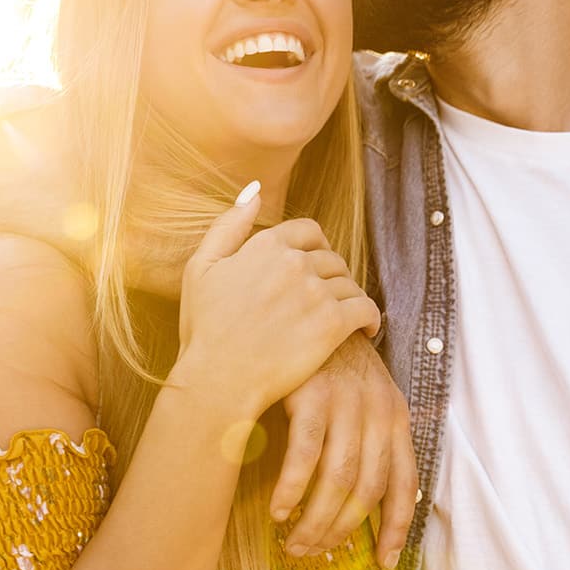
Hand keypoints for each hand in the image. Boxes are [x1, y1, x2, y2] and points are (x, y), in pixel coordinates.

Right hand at [174, 184, 382, 425]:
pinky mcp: (333, 324)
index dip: (315, 247)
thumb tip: (254, 191)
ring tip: (342, 316)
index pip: (309, 231)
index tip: (313, 267)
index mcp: (266, 245)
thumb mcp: (200, 268)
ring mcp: (316, 292)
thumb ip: (228, 226)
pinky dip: (369, 319)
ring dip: (348, 298)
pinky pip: (366, 309)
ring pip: (350, 283)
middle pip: (332, 258)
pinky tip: (363, 330)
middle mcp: (294, 262)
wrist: (217, 379)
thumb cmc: (204, 329)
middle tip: (326, 297)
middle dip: (332, 275)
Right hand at [272, 333, 417, 567]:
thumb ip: (367, 437)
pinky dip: (291, 490)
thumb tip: (360, 495)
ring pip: (338, 480)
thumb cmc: (326, 360)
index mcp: (396, 416)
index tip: (383, 561)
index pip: (404, 484)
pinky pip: (304, 457)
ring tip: (295, 543)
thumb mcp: (360, 395)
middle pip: (366, 489)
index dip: (396, 528)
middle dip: (341, 531)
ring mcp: (346, 402)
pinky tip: (277, 510)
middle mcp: (378, 411)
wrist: (302, 308)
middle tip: (314, 552)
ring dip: (316, 520)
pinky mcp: (312, 395)